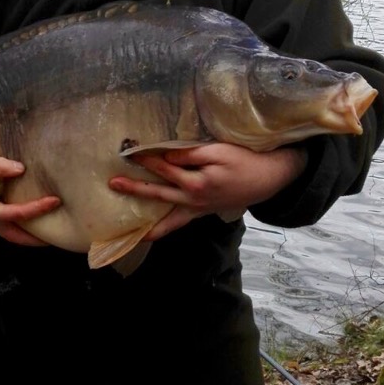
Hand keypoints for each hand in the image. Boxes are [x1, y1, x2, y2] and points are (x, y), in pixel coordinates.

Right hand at [0, 158, 60, 245]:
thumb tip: (21, 169)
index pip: (21, 214)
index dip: (40, 208)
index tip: (57, 201)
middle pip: (18, 238)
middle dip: (38, 241)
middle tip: (58, 238)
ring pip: (11, 234)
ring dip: (29, 235)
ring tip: (46, 229)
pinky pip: (5, 225)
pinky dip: (18, 225)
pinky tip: (25, 215)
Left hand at [109, 142, 307, 239]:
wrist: (270, 178)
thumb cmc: (246, 160)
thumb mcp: (219, 151)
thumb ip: (190, 154)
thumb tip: (165, 156)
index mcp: (196, 183)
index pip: (164, 167)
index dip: (146, 158)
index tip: (128, 151)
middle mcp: (194, 199)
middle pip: (159, 194)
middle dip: (135, 189)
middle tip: (113, 184)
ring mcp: (199, 209)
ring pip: (169, 218)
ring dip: (148, 221)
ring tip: (130, 230)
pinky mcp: (204, 212)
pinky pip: (180, 223)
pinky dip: (165, 229)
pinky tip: (151, 232)